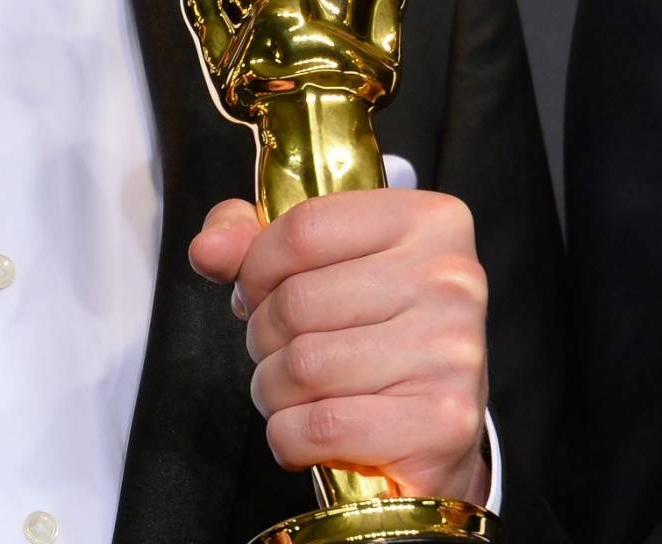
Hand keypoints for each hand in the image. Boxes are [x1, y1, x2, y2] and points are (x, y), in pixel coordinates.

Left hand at [188, 190, 490, 501]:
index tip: (259, 292)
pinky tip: (313, 432)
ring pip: (302, 367)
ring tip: (298, 393)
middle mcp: (451, 282)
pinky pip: (317, 428)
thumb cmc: (373, 335)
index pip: (302, 229)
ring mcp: (452, 354)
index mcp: (428, 223)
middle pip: (296, 302)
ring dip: (274, 390)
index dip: (256, 268)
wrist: (436, 428)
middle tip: (284, 351)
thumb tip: (208, 250)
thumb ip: (253, 244)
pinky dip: (291, 438)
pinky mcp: (441, 425)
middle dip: (264, 336)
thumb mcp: (320, 267)